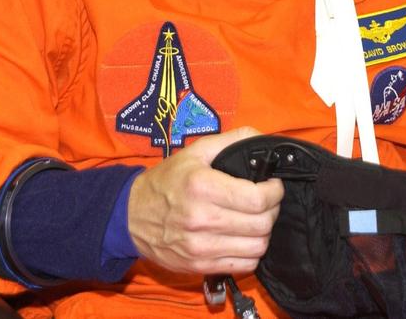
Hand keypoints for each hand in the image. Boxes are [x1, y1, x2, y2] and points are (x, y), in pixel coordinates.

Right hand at [127, 127, 282, 274]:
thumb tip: (262, 138)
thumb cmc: (166, 181)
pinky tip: (243, 238)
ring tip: (255, 220)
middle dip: (272, 210)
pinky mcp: (199, 266)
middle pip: (261, 224)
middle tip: (265, 201)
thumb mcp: (195, 151)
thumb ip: (231, 140)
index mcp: (202, 186)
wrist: (131, 215)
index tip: (273, 186)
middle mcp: (201, 219)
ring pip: (257, 247)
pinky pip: (244, 265)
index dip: (274, 192)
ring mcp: (200, 247)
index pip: (257, 199)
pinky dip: (251, 252)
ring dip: (264, 233)